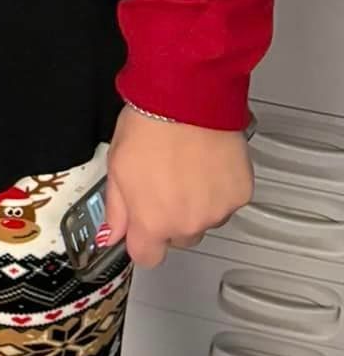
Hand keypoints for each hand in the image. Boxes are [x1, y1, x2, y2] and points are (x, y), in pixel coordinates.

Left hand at [102, 107, 253, 268]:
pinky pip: (228, 202)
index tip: (141, 225)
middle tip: (166, 183)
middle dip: (171, 219)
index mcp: (153, 221)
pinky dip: (220, 189)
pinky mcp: (241, 195)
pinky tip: (208, 162)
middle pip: (179, 238)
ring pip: (206, 220)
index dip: (143, 240)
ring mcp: (218, 211)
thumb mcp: (116, 166)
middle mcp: (188, 224)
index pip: (147, 256)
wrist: (188, 99)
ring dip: (197, 204)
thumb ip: (116, 208)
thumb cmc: (149, 126)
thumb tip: (113, 234)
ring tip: (188, 167)